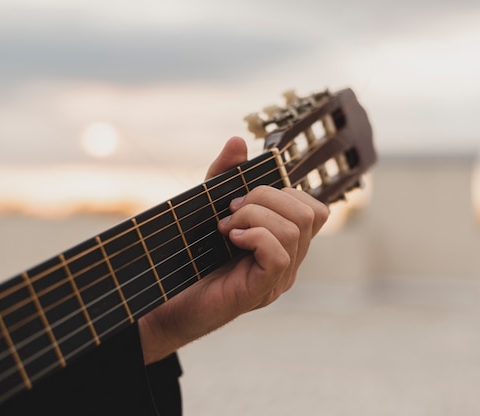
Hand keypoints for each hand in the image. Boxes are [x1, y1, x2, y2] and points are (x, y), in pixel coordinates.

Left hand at [138, 136, 328, 363]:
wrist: (164, 303)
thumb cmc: (189, 258)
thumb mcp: (207, 207)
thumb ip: (224, 176)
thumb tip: (238, 141)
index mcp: (284, 241)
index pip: (315, 210)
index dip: (287, 192)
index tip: (246, 197)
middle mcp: (290, 260)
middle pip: (310, 213)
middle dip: (267, 197)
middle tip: (231, 209)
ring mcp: (279, 278)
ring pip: (295, 229)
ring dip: (255, 215)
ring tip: (226, 226)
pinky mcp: (261, 291)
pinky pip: (279, 254)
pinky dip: (254, 236)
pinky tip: (231, 239)